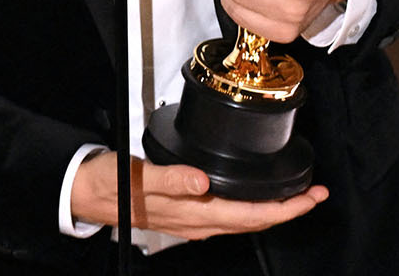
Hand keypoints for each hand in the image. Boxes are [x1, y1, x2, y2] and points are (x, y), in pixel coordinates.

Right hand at [70, 152, 325, 238]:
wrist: (84, 193)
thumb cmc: (108, 183)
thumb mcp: (136, 176)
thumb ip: (170, 179)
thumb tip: (202, 181)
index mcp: (193, 212)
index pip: (253, 216)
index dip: (287, 209)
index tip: (311, 196)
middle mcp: (197, 222)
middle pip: (255, 222)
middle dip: (288, 210)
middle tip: (314, 194)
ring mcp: (192, 222)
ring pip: (244, 222)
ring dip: (272, 210)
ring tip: (291, 196)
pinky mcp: (185, 215)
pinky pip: (228, 218)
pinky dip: (249, 209)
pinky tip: (250, 198)